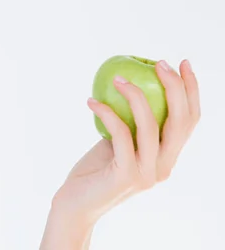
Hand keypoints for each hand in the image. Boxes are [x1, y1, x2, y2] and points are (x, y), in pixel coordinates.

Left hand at [52, 59, 200, 228]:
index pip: (190, 121)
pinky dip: (107, 113)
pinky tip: (91, 101)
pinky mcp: (126, 175)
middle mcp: (164, 167)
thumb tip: (130, 81)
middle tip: (157, 63)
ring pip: (151, 126)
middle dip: (174, 87)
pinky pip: (120, 135)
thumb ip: (130, 122)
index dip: (192, 90)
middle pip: (180, 121)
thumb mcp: (117, 141)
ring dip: (135, 96)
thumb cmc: (94, 169)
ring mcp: (147, 173)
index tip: (182, 63)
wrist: (76, 205)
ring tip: (117, 78)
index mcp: (167, 157)